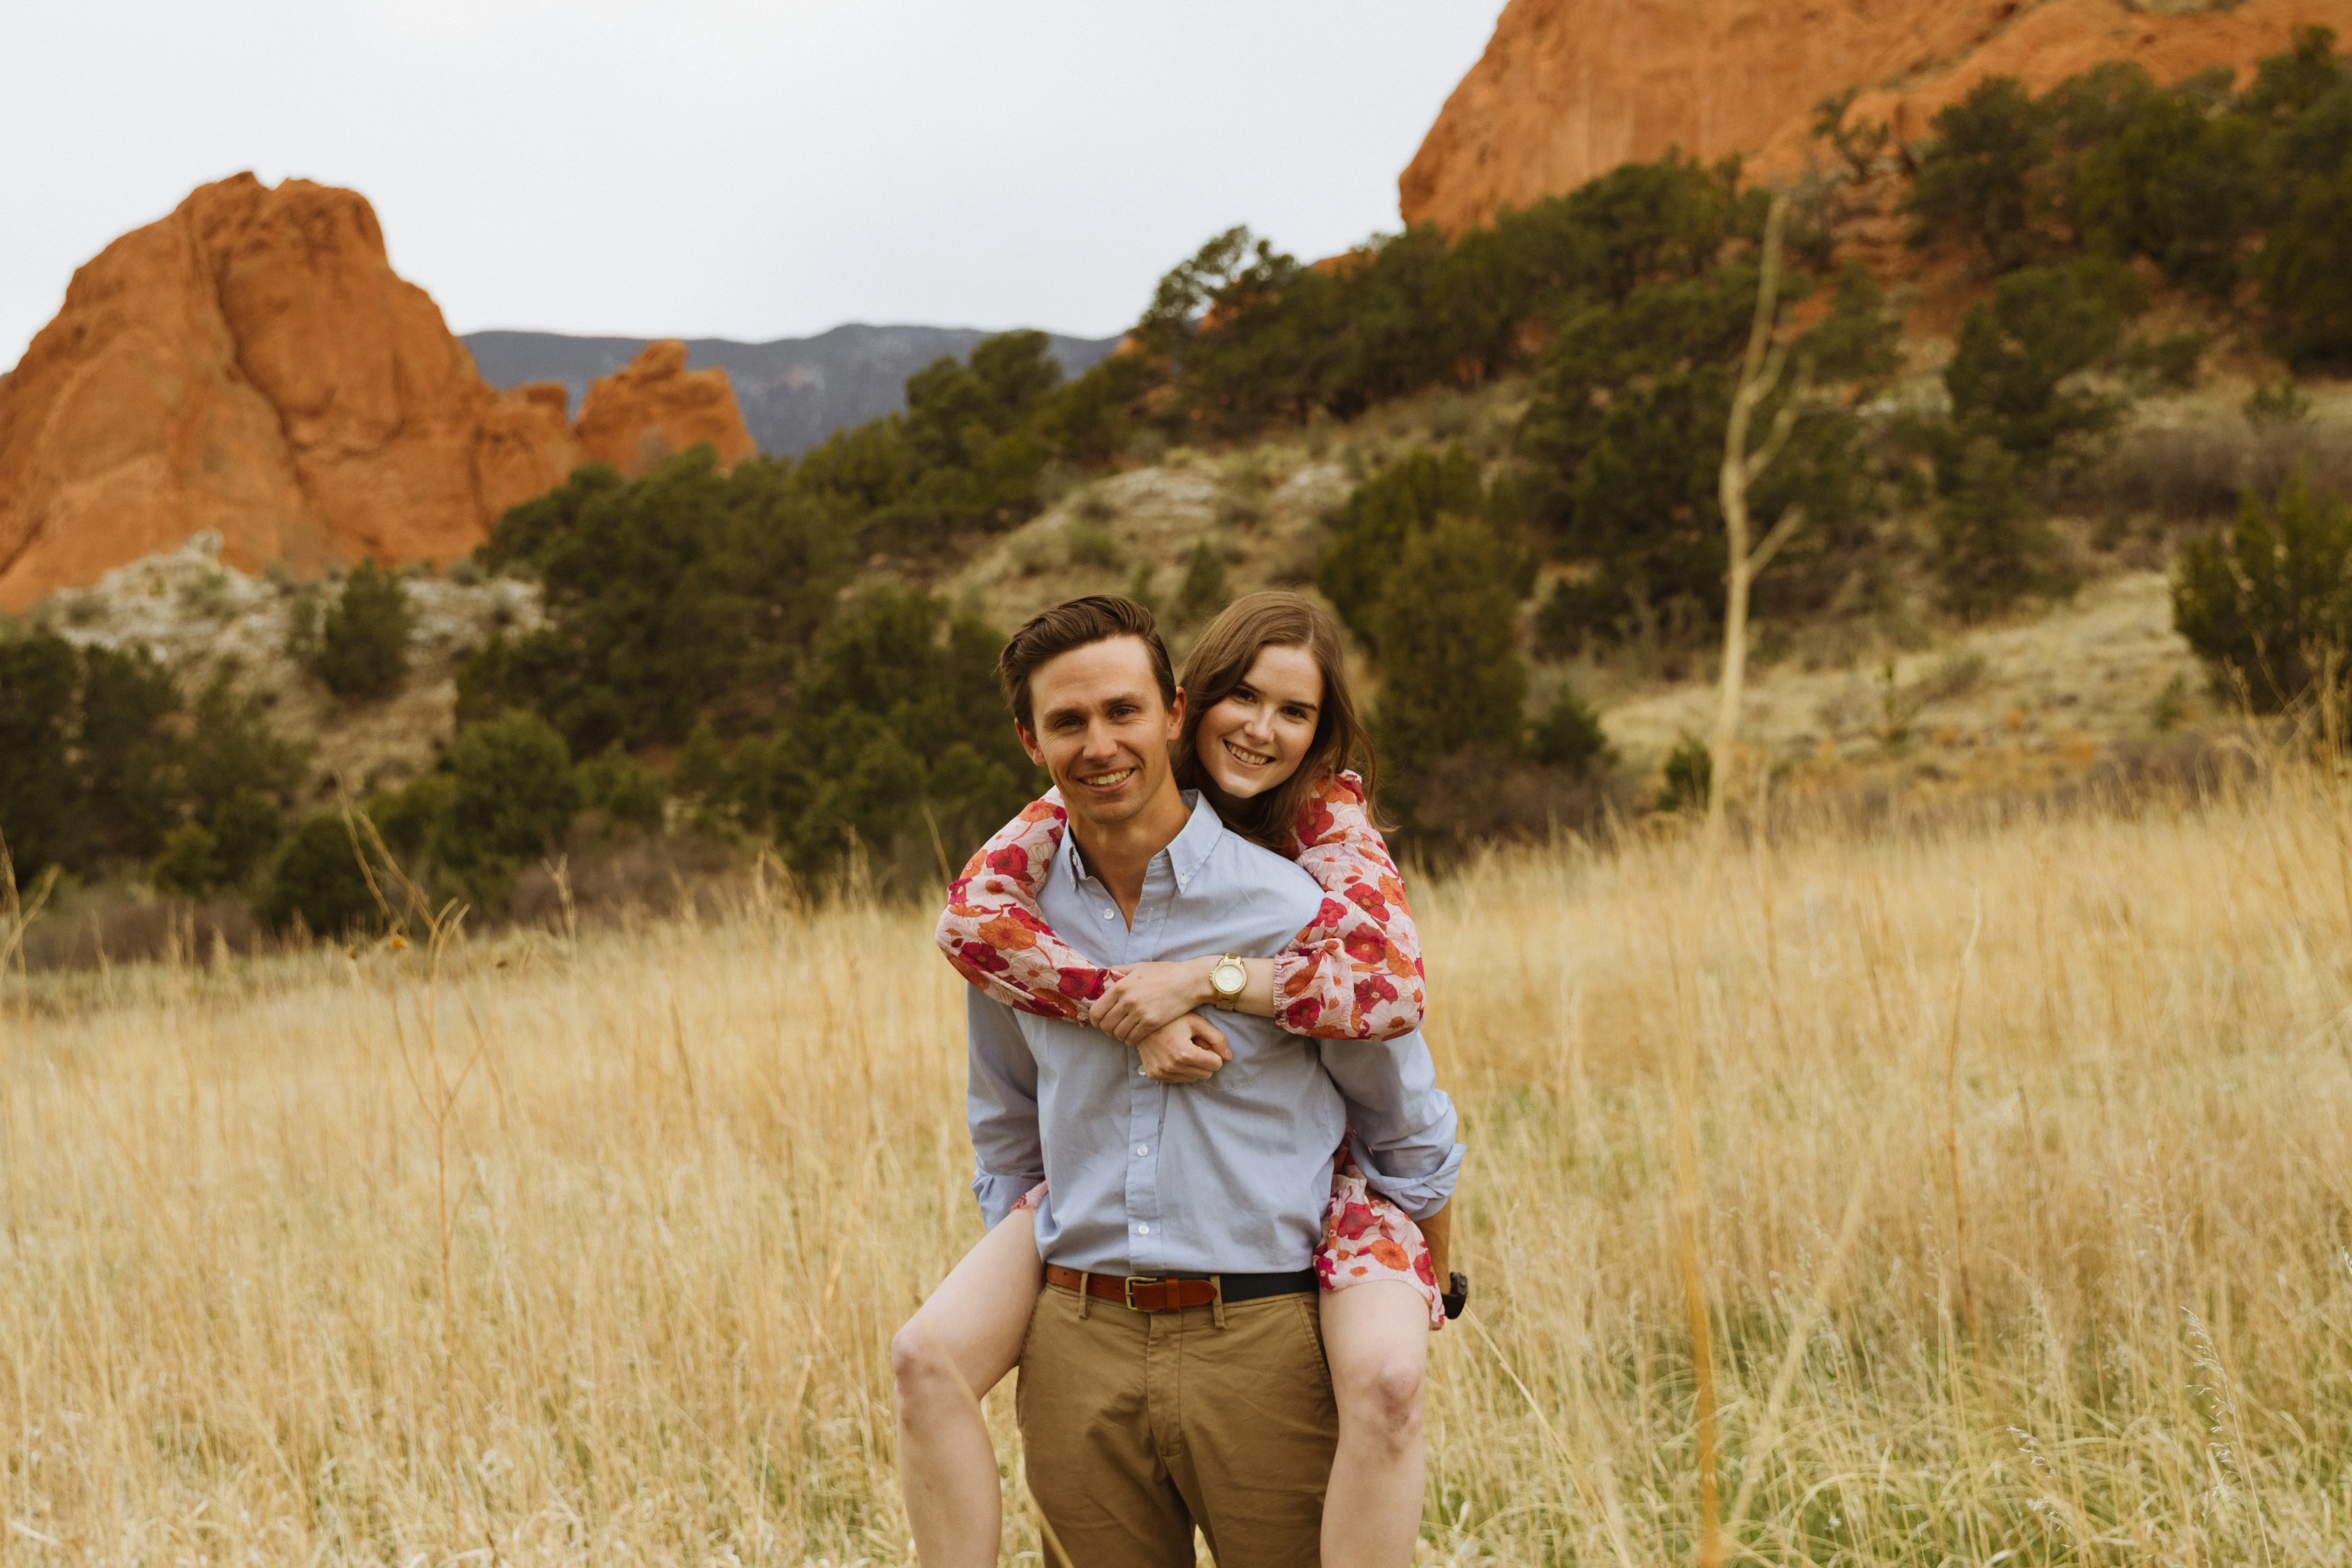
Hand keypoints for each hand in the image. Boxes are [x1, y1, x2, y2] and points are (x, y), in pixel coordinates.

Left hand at [1094, 959, 1212, 1045]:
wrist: (1188, 982)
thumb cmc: (1164, 972)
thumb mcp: (1138, 966)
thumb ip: (1118, 971)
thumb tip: (1102, 976)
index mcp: (1121, 987)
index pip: (1097, 1011)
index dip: (1096, 1019)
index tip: (1100, 1020)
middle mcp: (1127, 1001)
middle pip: (1105, 1026)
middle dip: (1107, 1028)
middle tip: (1113, 1026)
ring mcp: (1140, 1014)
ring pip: (1118, 1034)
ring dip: (1119, 1034)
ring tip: (1125, 1030)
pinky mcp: (1152, 1024)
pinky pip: (1132, 1039)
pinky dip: (1131, 1039)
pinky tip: (1135, 1034)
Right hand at [1135, 1013, 1229, 1083]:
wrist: (1141, 1022)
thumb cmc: (1172, 1019)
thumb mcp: (1197, 1022)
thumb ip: (1217, 1039)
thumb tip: (1229, 1058)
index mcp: (1184, 1053)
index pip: (1216, 1064)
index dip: (1213, 1053)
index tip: (1204, 1043)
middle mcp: (1172, 1067)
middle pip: (1206, 1074)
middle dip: (1204, 1061)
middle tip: (1193, 1045)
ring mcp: (1162, 1073)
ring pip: (1193, 1079)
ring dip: (1192, 1066)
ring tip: (1182, 1049)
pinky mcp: (1154, 1075)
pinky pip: (1178, 1080)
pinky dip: (1180, 1070)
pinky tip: (1172, 1055)